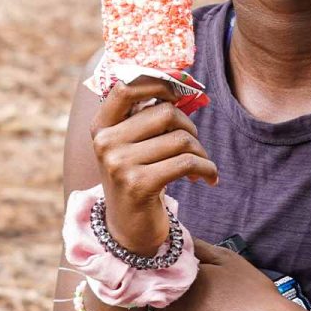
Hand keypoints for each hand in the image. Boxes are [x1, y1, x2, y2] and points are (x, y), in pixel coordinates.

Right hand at [90, 79, 218, 254]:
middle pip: (166, 113)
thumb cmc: (139, 177)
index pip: (127, 86)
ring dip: (201, 152)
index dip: (159, 82)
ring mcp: (119, 164)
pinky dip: (207, 169)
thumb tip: (183, 83)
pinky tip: (208, 178)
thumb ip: (148, 116)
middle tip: (194, 145)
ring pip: (181, 139)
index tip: (181, 90)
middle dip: (190, 128)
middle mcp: (105, 142)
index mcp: (102, 126)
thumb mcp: (134, 145)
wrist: (129, 229)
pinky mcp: (138, 185)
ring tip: (200, 165)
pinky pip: (187, 163)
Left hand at [147, 239, 291, 310]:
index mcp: (176, 277)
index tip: (148, 274)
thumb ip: (196, 246)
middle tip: (152, 296)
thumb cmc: (252, 294)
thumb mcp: (227, 259)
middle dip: (144, 297)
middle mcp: (166, 303)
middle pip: (139, 299)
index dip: (144, 273)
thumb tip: (174, 235)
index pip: (144, 272)